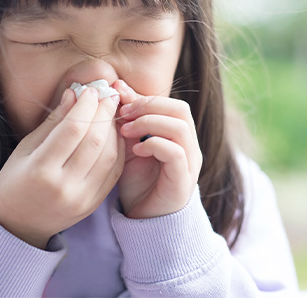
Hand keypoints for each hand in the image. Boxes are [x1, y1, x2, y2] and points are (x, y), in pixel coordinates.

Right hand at [0, 87, 122, 247]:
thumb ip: (52, 122)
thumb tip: (73, 94)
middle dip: (104, 113)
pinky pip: (114, 171)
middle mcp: (65, 186)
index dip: (86, 106)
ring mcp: (82, 198)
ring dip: (114, 129)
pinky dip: (118, 149)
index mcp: (42, 171)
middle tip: (107, 95)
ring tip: (111, 111)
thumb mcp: (25, 149)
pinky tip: (114, 134)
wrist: (19, 225)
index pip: (73, 130)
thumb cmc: (16, 181)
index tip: (90, 90)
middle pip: (95, 141)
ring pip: (109, 156)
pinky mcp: (94, 204)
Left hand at [113, 80, 201, 218]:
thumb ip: (128, 118)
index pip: (171, 103)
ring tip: (126, 131)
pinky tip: (136, 149)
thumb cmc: (138, 182)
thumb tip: (116, 86)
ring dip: (149, 123)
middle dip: (149, 106)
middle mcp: (190, 147)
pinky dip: (154, 144)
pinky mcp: (183, 180)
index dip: (145, 98)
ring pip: (180, 128)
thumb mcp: (129, 144)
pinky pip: (176, 153)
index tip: (119, 101)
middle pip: (180, 110)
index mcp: (179, 136)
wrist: (144, 220)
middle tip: (123, 114)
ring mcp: (190, 163)